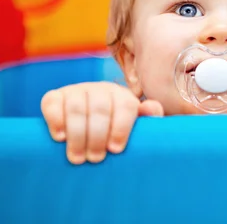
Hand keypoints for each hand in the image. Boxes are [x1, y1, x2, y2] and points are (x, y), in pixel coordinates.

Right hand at [41, 81, 163, 163]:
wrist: (85, 126)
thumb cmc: (114, 130)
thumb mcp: (133, 125)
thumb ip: (148, 117)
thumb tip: (151, 109)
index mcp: (121, 95)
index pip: (125, 105)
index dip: (121, 128)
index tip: (116, 149)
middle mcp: (100, 89)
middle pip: (100, 108)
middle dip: (98, 136)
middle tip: (95, 159)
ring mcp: (76, 90)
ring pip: (77, 107)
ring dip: (77, 134)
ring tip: (78, 157)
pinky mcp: (54, 96)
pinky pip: (52, 103)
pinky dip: (56, 120)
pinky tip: (60, 137)